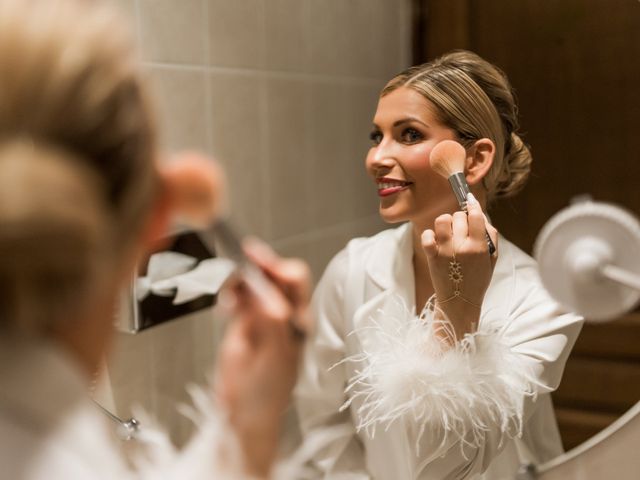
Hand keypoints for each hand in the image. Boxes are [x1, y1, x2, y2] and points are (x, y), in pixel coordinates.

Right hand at [215, 239, 310, 476]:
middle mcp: (283, 313)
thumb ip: (271, 324)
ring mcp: (262, 316)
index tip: (256, 259)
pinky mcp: (242, 322)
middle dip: (259, 264)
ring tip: (229, 293)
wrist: (244, 414)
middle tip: (240, 257)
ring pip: (253, 284)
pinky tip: (225, 304)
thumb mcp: (273, 356)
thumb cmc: (266, 392)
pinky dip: (230, 293)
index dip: (277, 267)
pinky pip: (238, 297)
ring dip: (241, 279)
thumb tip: (266, 294)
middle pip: (274, 276)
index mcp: (299, 319)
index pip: (294, 282)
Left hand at [421, 193, 497, 342]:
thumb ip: (490, 236)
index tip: (470, 201)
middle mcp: (461, 247)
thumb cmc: (477, 279)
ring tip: (449, 232)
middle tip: (462, 229)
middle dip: (461, 219)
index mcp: (478, 248)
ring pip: (442, 220)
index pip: (476, 216)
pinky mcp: (431, 256)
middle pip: (458, 216)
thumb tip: (480, 215)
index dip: (473, 206)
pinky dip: (430, 235)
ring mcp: (444, 251)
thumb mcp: (492, 259)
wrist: (460, 302)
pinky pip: (426, 235)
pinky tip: (436, 241)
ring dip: (446, 223)